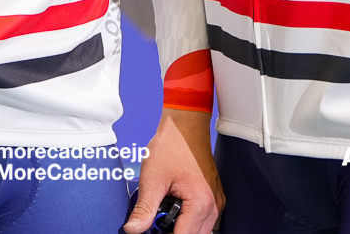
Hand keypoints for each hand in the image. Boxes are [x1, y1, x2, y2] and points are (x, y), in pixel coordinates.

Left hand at [123, 110, 221, 233]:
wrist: (185, 125)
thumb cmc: (173, 145)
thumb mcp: (153, 179)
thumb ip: (144, 208)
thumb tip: (133, 229)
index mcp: (200, 203)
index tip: (151, 233)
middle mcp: (214, 206)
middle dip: (173, 233)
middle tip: (154, 224)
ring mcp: (216, 202)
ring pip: (200, 231)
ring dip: (182, 228)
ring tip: (163, 215)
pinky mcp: (213, 197)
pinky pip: (204, 220)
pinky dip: (189, 220)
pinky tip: (174, 210)